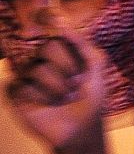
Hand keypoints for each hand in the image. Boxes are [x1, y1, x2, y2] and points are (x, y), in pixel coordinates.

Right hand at [7, 31, 109, 151]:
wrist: (81, 127)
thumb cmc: (91, 97)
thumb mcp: (96, 65)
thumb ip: (83, 43)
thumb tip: (61, 26)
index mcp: (60, 52)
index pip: (58, 37)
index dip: (71, 57)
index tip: (83, 75)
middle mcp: (41, 61)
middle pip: (47, 47)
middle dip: (66, 68)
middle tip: (75, 85)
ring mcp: (27, 77)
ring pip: (36, 69)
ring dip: (56, 87)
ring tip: (64, 99)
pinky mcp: (17, 95)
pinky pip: (21, 87)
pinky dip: (39, 98)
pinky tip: (46, 106)